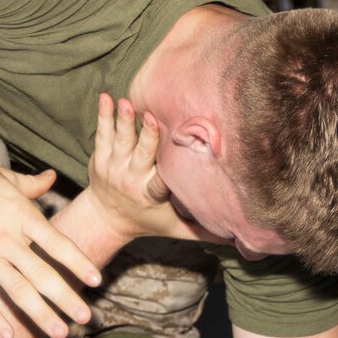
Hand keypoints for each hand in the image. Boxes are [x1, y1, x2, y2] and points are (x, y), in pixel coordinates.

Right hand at [0, 151, 101, 337]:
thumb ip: (32, 184)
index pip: (57, 244)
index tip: (97, 280)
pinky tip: (8, 336)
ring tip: (60, 332)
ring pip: (17, 290)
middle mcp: (5, 238)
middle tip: (86, 318)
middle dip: (66, 298)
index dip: (78, 263)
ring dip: (40, 314)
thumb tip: (53, 177)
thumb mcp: (4, 176)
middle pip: (42, 274)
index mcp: (21, 214)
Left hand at [83, 94, 213, 241]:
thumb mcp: (175, 228)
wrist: (106, 219)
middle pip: (141, 156)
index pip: (161, 184)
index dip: (167, 173)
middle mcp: (132, 180)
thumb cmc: (146, 220)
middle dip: (147, 137)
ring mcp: (114, 167)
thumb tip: (238, 240)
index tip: (178, 162)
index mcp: (151, 195)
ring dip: (122, 121)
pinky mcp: (100, 158)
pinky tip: (106, 97)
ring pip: (120, 141)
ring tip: (125, 102)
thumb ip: (203, 231)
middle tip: (151, 117)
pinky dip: (103, 115)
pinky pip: (101, 134)